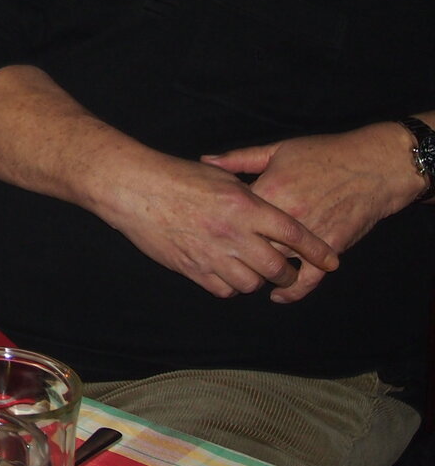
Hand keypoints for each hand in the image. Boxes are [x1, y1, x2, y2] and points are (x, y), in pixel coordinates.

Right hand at [92, 153, 339, 298]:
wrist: (133, 189)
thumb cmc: (176, 176)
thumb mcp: (219, 176)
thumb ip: (248, 194)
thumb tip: (269, 208)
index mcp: (245, 205)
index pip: (293, 233)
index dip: (317, 250)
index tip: (332, 260)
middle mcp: (233, 233)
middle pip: (277, 267)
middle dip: (288, 273)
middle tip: (287, 270)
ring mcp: (212, 254)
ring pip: (252, 284)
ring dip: (257, 280)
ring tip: (254, 271)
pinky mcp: (192, 268)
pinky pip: (224, 290)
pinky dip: (230, 286)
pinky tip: (227, 273)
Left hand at [203, 122, 419, 302]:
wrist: (372, 165)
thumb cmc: (322, 153)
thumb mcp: (276, 150)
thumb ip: (239, 159)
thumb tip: (206, 160)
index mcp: (270, 190)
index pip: (234, 215)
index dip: (220, 221)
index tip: (211, 224)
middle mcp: (287, 216)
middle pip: (251, 243)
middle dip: (236, 250)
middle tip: (224, 253)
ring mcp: (310, 234)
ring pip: (276, 262)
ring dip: (261, 270)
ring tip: (246, 273)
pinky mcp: (331, 247)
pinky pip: (310, 278)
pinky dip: (293, 290)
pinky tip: (278, 295)